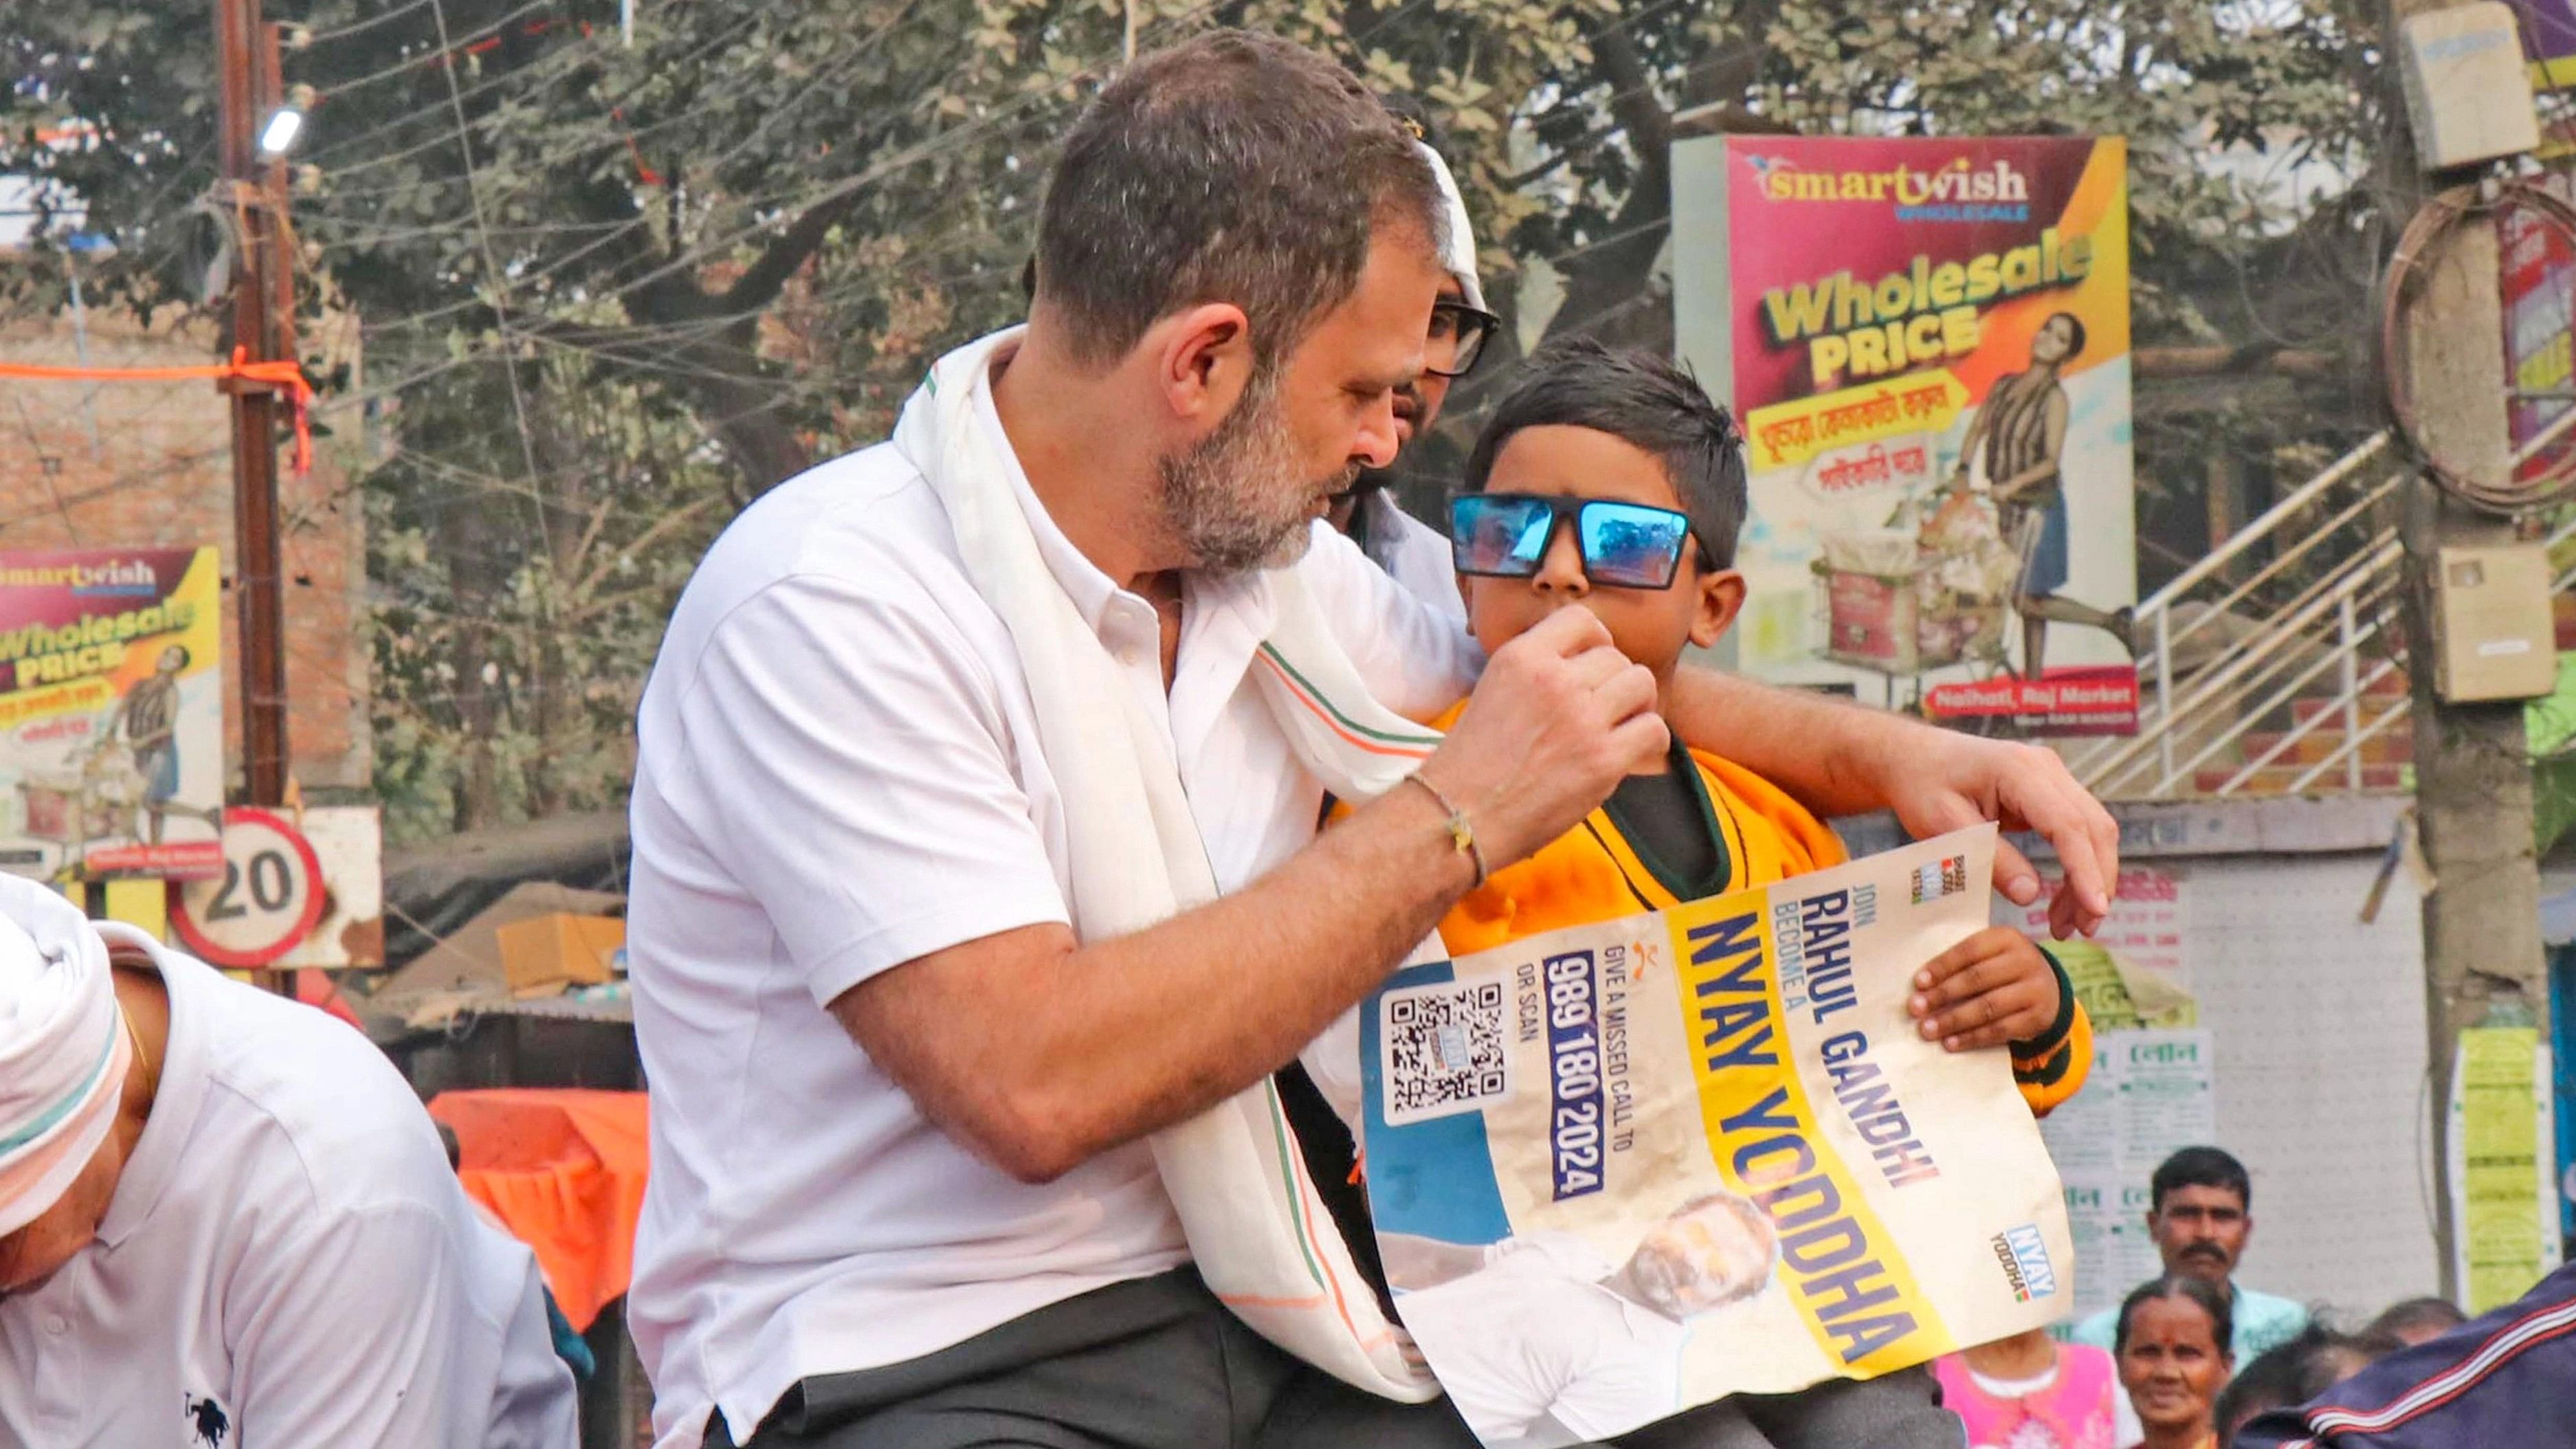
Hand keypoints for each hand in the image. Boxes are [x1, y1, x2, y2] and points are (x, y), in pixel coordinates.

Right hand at [1422, 607, 1665, 866]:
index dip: (1597, 640)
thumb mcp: (1494, 689)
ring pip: (1641, 684)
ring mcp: (1582, 718)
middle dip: (1614, 681)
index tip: (1593, 663)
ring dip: (1637, 704)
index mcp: (1522, 656)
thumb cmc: (1473, 762)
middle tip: (1603, 709)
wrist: (1461, 814)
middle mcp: (1554, 679)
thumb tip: (1585, 663)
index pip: (1581, 619)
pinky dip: (1650, 739)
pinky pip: (1654, 728)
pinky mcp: (1603, 758)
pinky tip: (1633, 751)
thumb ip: (1537, 670)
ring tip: (1621, 725)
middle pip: (1616, 657)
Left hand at [1883, 732, 2115, 938]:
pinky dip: (2079, 865)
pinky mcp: (2050, 789)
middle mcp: (2045, 767)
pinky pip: (2078, 828)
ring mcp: (2052, 775)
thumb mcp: (1944, 826)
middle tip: (2083, 930)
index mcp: (2017, 770)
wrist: (1912, 756)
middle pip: (2094, 826)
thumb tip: (2029, 895)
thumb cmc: (1921, 786)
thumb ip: (1989, 858)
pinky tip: (2066, 899)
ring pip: (2093, 829)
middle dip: (2097, 880)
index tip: (2095, 909)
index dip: (2085, 869)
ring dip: (2091, 877)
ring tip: (2071, 924)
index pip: (2067, 824)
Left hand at [1908, 926, 2062, 1052]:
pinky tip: (1951, 1043)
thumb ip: (1963, 964)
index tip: (1918, 983)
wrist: (2049, 991)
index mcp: (2007, 938)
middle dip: (1943, 995)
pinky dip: (1973, 1038)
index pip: (1969, 950)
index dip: (1942, 966)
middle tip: (1916, 1008)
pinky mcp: (2038, 1017)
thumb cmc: (2004, 971)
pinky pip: (2000, 1030)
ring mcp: (2035, 990)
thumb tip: (1922, 988)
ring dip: (1953, 1020)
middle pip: (1977, 979)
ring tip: (1928, 1029)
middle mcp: (2025, 960)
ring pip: (1988, 1007)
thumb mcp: (1991, 956)